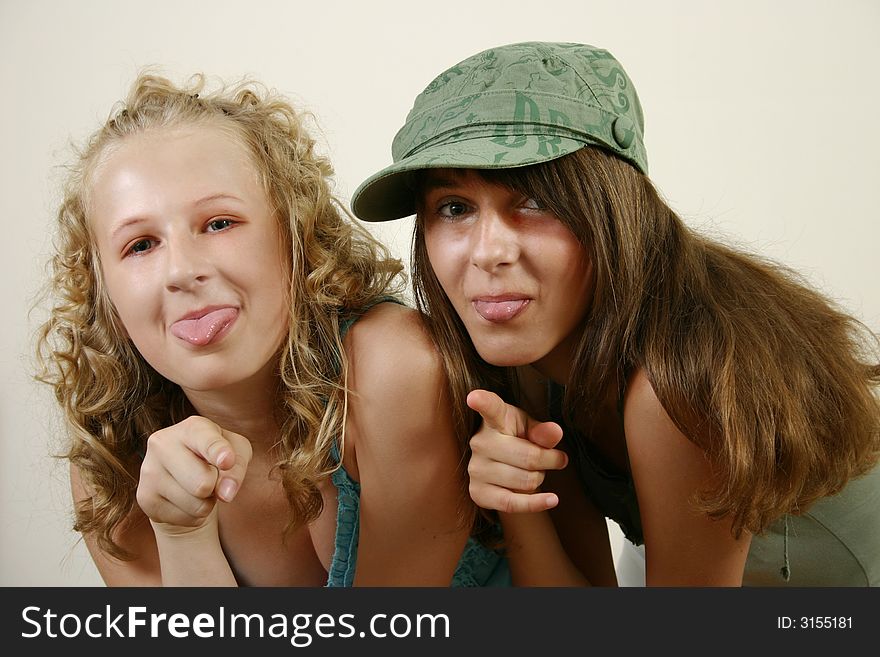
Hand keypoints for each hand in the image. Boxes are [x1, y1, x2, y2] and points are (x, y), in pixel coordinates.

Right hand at [136, 415, 251, 534]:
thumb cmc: (216, 458)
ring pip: (197, 505)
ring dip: (207, 503)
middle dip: (216, 487)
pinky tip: (186, 499)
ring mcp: (150, 471)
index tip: (227, 461)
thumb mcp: (237, 453)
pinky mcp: (145, 497)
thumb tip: (226, 494)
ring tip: (199, 488)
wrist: (183, 477)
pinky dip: (195, 515)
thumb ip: (237, 467)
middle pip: (203, 483)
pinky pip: (187, 519)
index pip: (207, 441)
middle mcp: (164, 443)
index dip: (219, 452)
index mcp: (192, 427)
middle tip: (211, 477)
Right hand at [466, 389, 567, 513]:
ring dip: (539, 479)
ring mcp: (476, 468)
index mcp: (495, 420)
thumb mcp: (532, 429)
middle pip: (528, 458)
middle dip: (550, 461)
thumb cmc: (518, 441)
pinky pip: (512, 504)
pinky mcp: (477, 493)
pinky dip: (536, 504)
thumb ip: (544, 431)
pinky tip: (552, 499)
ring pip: (525, 481)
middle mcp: (480, 442)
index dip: (482, 402)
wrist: (502, 467)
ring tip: (534, 472)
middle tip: (555, 459)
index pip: (490, 409)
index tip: (474, 397)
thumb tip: (555, 433)